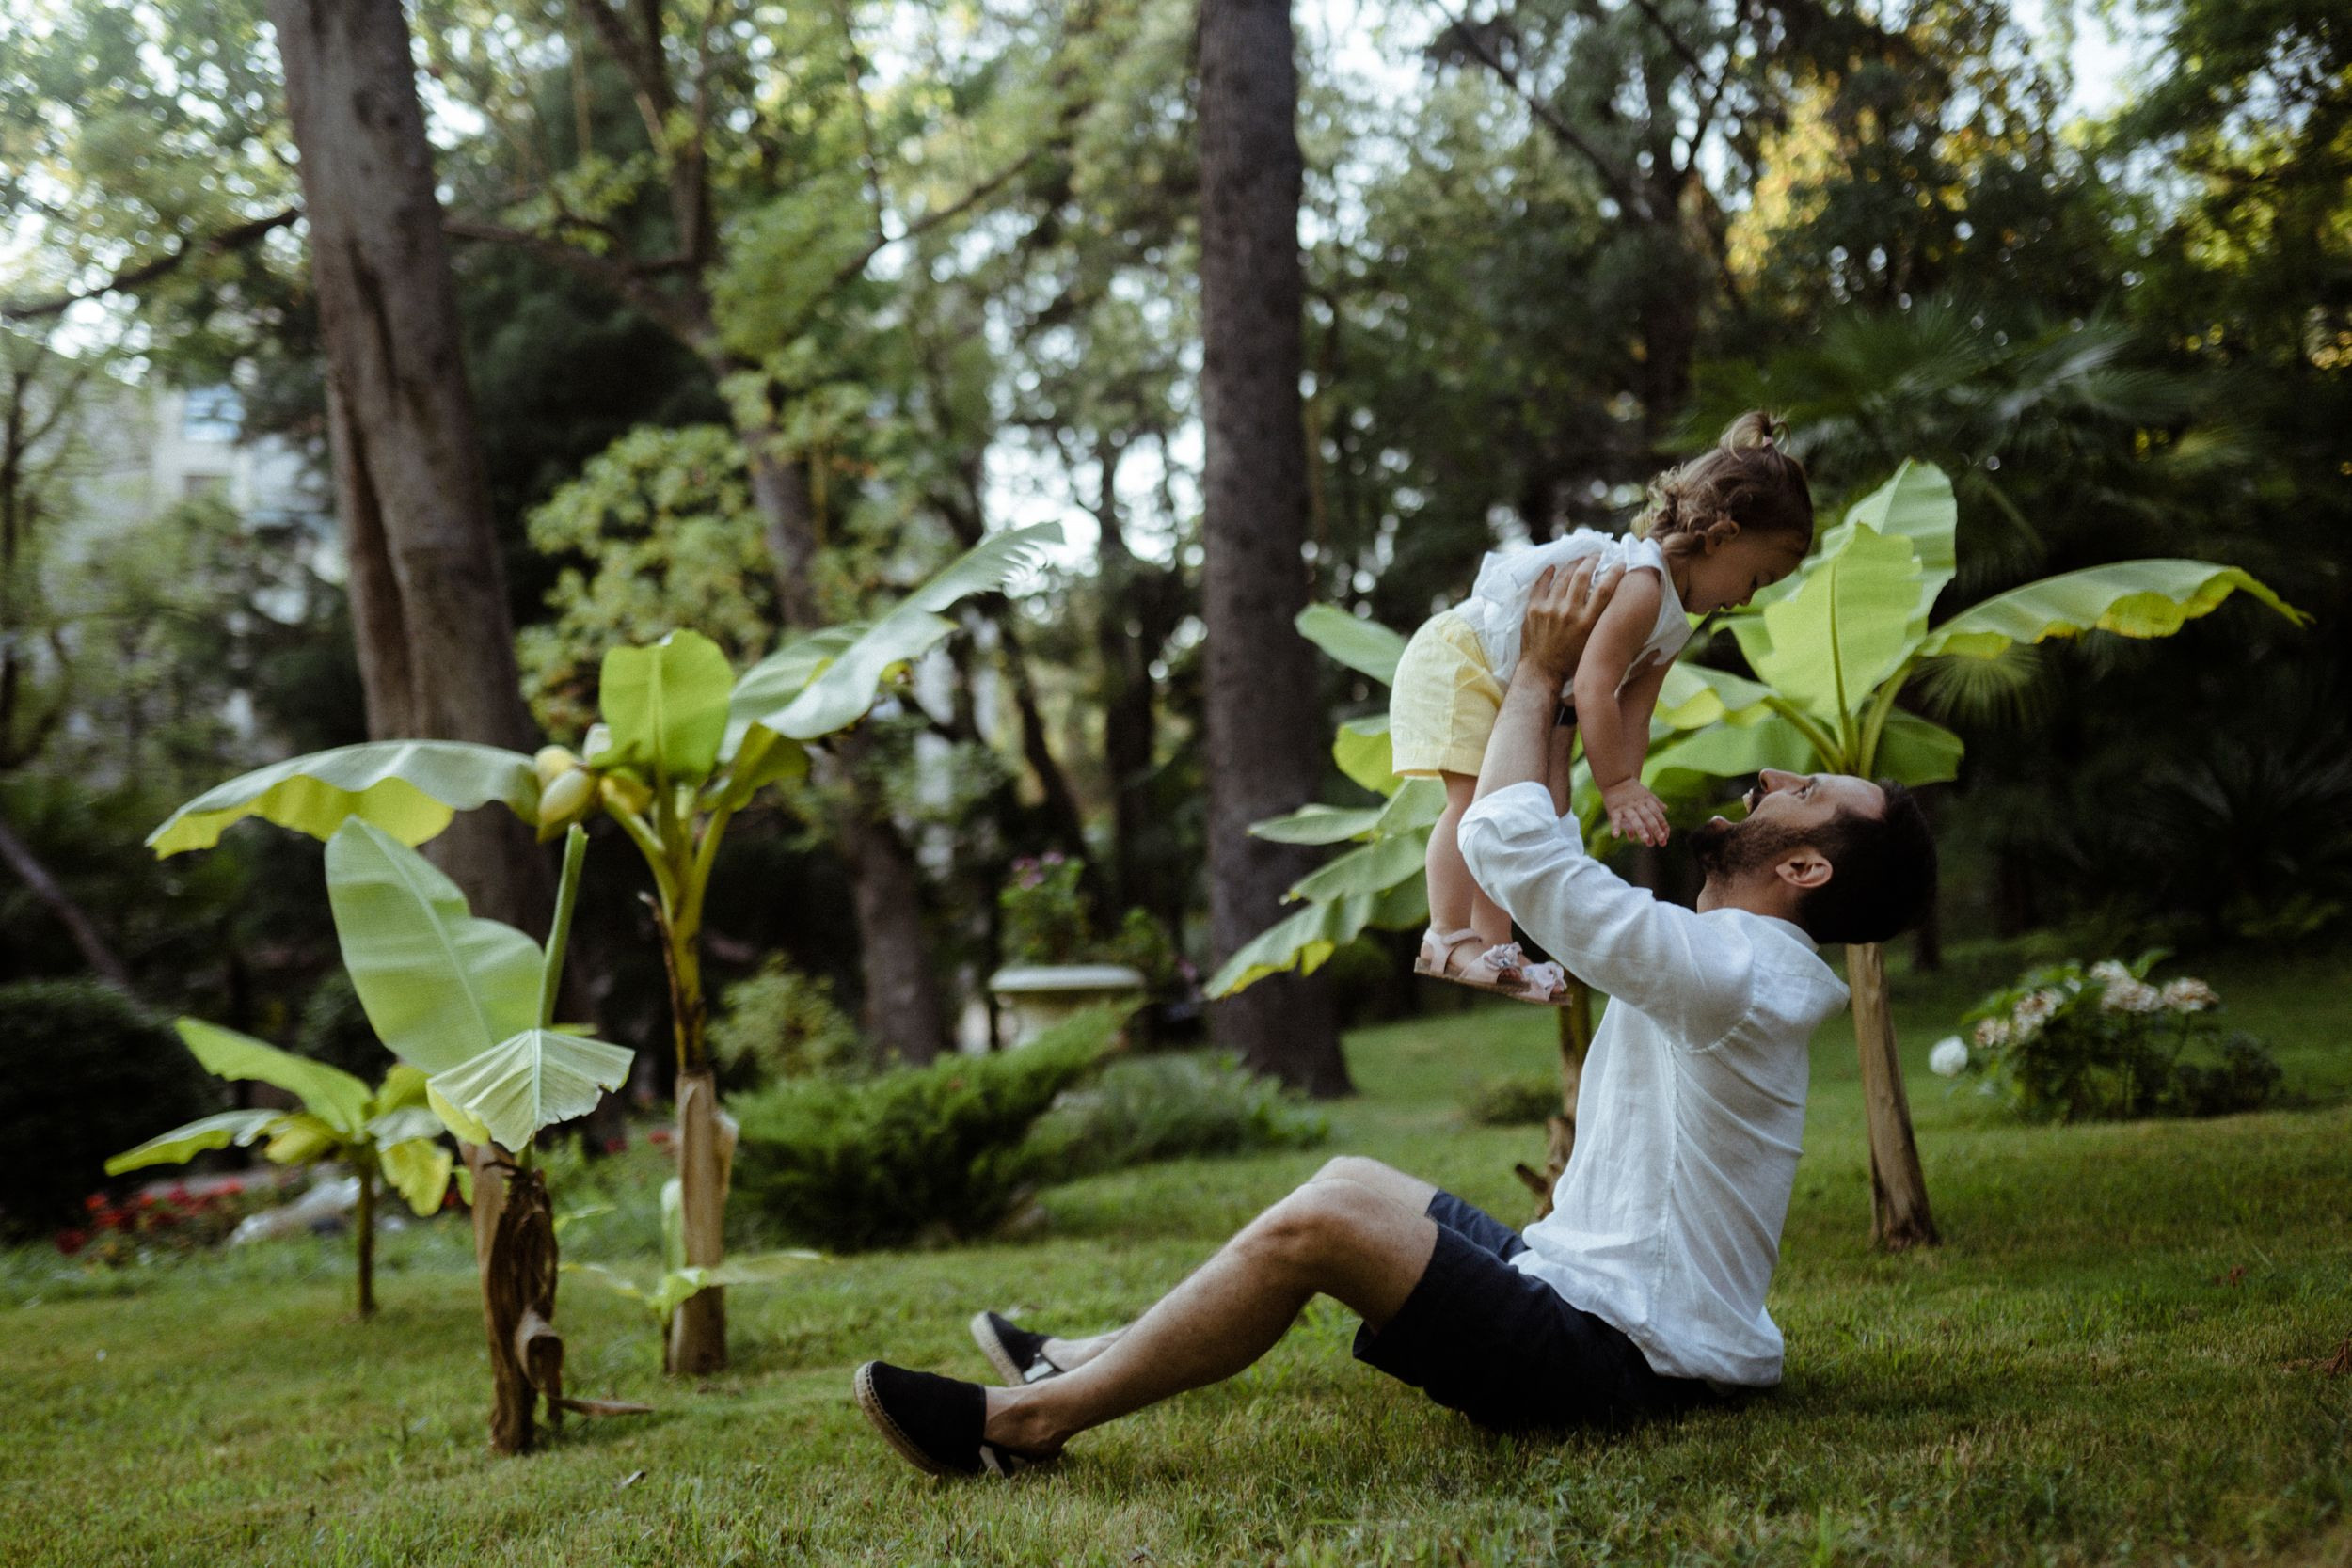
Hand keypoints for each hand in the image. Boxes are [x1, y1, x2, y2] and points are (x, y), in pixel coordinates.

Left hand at [1520, 556, 1621, 688]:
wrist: (1542, 672)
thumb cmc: (1571, 661)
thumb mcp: (1593, 643)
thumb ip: (1600, 622)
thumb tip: (1612, 600)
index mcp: (1588, 622)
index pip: (1605, 589)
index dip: (1615, 572)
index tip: (1620, 562)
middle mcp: (1569, 613)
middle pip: (1583, 575)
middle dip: (1592, 560)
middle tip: (1597, 555)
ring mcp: (1549, 609)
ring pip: (1563, 576)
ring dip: (1573, 564)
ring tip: (1579, 559)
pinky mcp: (1533, 609)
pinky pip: (1541, 584)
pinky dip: (1548, 573)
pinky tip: (1554, 567)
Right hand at [1603, 778, 1669, 847]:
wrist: (1616, 778)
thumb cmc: (1632, 789)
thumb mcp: (1645, 793)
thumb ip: (1655, 802)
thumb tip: (1665, 809)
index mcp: (1646, 801)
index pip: (1657, 813)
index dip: (1662, 824)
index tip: (1666, 836)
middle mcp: (1638, 804)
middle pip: (1648, 817)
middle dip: (1655, 828)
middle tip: (1661, 840)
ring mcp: (1626, 807)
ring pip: (1634, 818)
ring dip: (1640, 829)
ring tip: (1646, 840)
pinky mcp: (1614, 809)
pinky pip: (1615, 819)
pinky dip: (1615, 827)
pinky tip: (1615, 836)